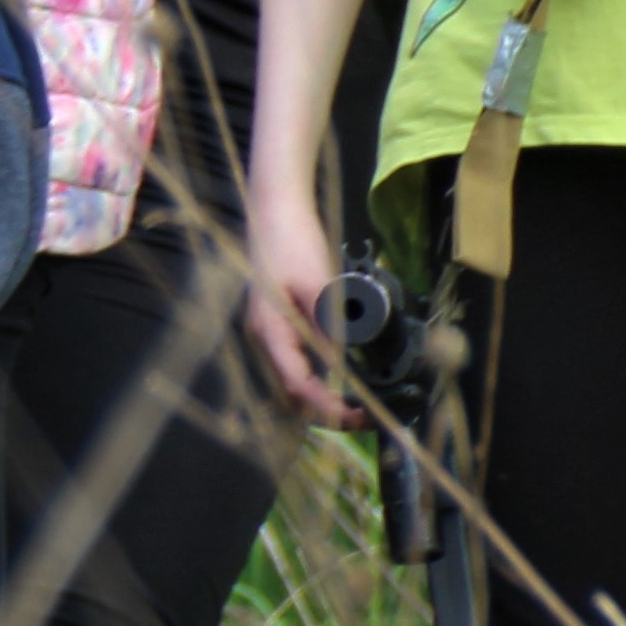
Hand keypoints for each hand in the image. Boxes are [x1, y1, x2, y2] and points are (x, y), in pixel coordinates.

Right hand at [241, 190, 347, 428]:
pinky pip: (291, 364)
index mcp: (270, 331)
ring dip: (317, 399)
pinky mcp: (273, 322)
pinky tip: (336, 375)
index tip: (361, 416)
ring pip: (288, 382)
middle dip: (322, 412)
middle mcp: (262, 338)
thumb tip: (347, 365)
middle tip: (363, 414)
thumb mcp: (319, 283)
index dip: (329, 407)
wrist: (274, 209)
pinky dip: (312, 380)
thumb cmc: (293, 242)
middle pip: (288, 393)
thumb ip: (330, 325)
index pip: (298, 385)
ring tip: (354, 401)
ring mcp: (264, 331)